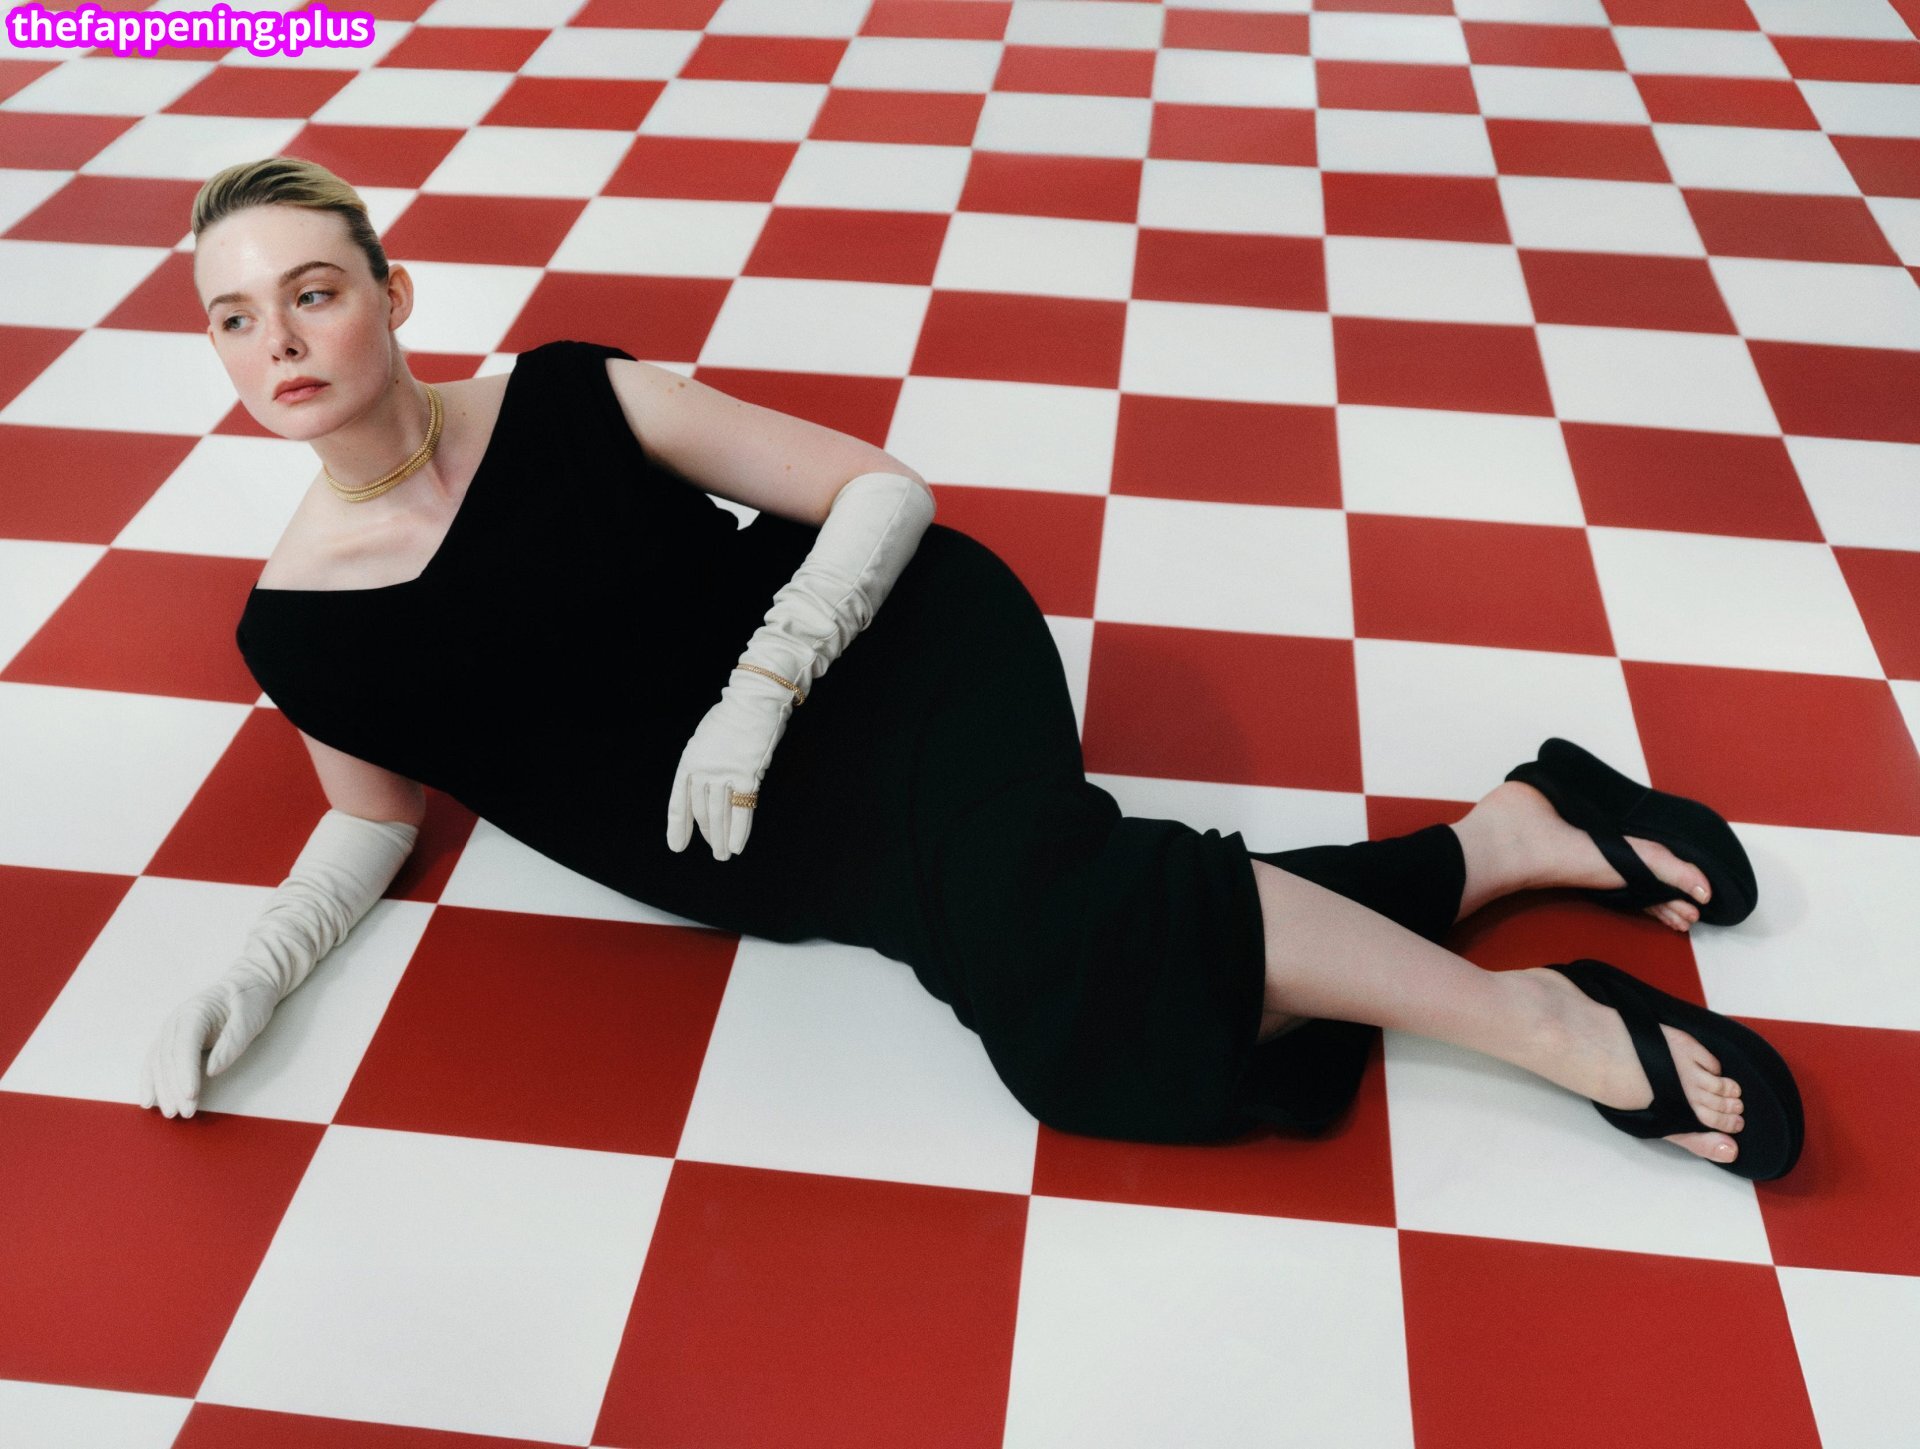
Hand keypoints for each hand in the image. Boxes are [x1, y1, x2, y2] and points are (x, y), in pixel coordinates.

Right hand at [138, 971, 280, 1118]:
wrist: (247, 984)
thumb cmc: (250, 999)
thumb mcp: (250, 1017)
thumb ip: (232, 1042)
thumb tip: (212, 1071)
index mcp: (196, 1012)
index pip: (184, 1045)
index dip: (185, 1072)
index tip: (190, 1095)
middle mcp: (177, 1021)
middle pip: (168, 1058)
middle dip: (174, 1088)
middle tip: (185, 1113)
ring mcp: (171, 1030)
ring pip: (158, 1063)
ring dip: (162, 1090)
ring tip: (171, 1113)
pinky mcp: (173, 1039)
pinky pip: (156, 1062)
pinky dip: (151, 1082)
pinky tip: (150, 1101)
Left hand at [665, 668, 796, 860]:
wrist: (754, 701)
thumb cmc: (732, 719)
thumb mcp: (706, 740)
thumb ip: (704, 765)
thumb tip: (712, 792)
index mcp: (689, 761)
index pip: (679, 801)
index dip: (678, 825)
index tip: (677, 845)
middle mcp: (704, 770)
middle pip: (703, 811)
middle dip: (708, 834)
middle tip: (714, 851)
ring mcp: (725, 773)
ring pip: (721, 814)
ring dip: (722, 838)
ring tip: (723, 855)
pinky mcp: (748, 775)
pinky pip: (743, 809)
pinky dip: (740, 830)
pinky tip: (737, 846)